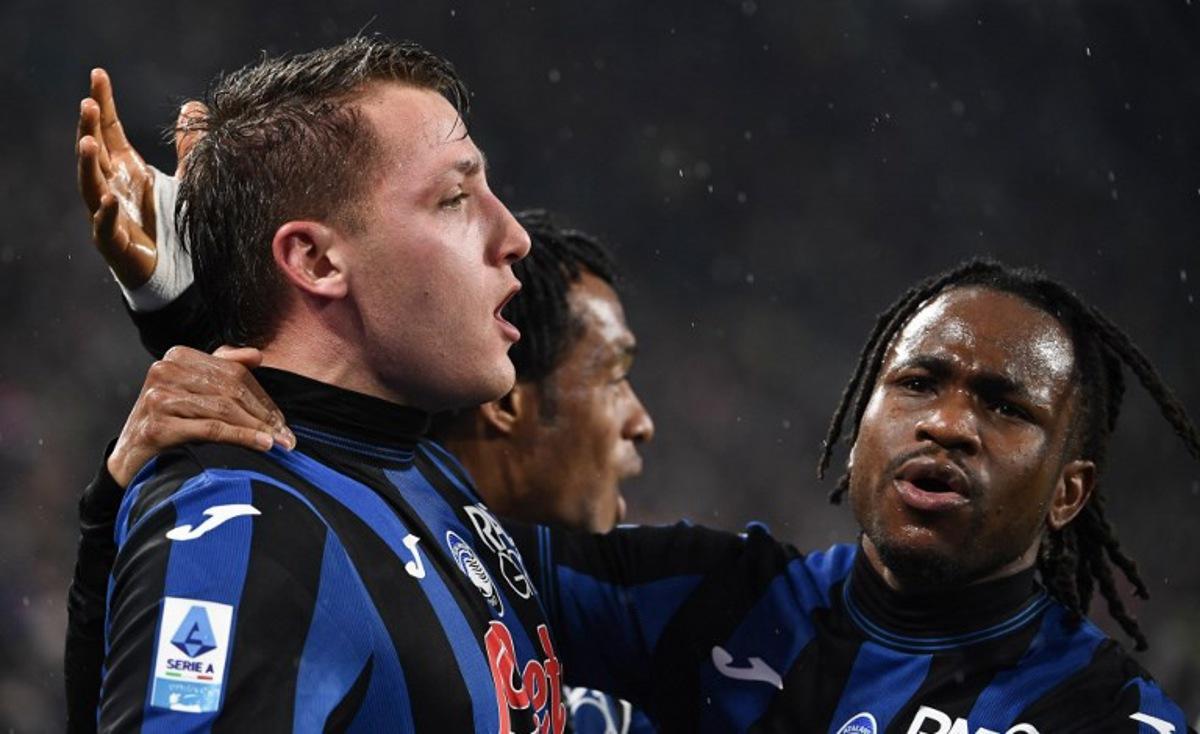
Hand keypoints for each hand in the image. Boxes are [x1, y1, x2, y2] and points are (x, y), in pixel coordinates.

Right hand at [76, 68, 204, 288]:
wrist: (180, 273)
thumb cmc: (175, 223)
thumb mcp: (187, 179)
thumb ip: (189, 146)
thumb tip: (190, 106)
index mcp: (125, 169)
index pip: (108, 131)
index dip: (102, 104)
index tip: (98, 74)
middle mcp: (112, 188)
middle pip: (94, 154)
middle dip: (88, 128)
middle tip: (87, 103)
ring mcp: (110, 217)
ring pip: (91, 188)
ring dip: (87, 165)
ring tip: (86, 141)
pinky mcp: (116, 246)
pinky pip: (107, 229)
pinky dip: (107, 214)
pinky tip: (111, 199)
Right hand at [107, 346, 295, 486]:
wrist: (130, 461)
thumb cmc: (169, 424)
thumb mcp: (195, 391)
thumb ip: (223, 368)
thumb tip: (257, 355)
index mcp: (178, 356)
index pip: (235, 373)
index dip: (263, 398)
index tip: (282, 421)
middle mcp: (166, 370)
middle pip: (232, 390)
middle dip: (264, 415)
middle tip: (287, 436)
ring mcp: (158, 397)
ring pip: (224, 409)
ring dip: (258, 428)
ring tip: (279, 443)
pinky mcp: (157, 424)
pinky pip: (212, 429)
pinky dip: (242, 436)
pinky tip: (262, 445)